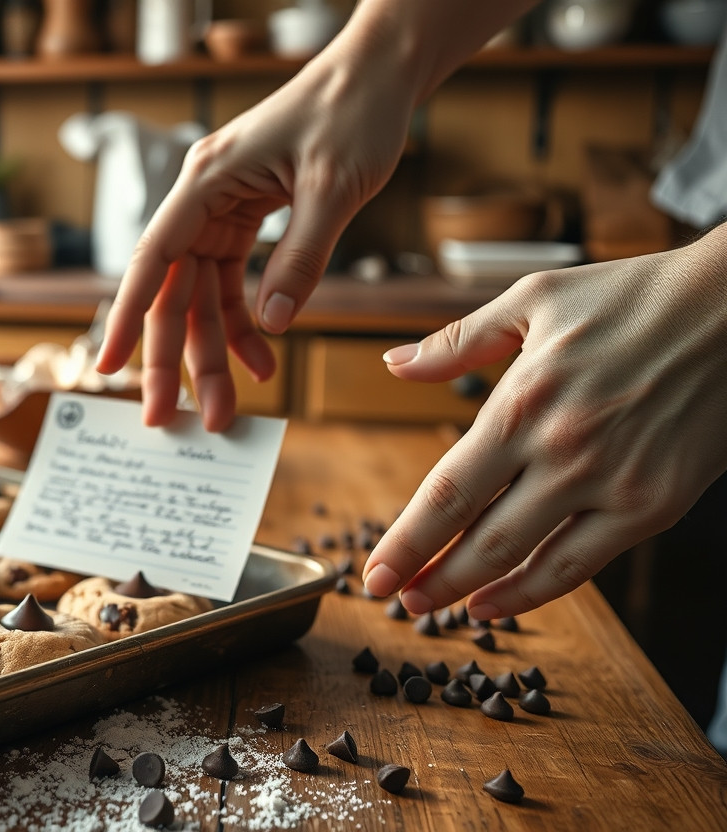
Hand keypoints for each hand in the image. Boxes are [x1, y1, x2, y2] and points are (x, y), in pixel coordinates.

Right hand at [94, 48, 414, 430]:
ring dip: (212, 352)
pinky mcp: (245, 219)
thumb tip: (273, 324)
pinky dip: (246, 323)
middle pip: (174, 291)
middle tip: (175, 419)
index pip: (152, 258)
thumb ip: (302, 257)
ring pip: (201, 296)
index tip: (107, 366)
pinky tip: (263, 359)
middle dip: (175, 358)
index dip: (125, 316)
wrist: (377, 74)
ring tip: (224, 407)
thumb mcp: (335, 187)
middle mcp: (202, 199)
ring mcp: (221, 210)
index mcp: (206, 181)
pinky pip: (231, 282)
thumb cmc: (354, 112)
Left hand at [364, 229, 726, 618]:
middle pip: (478, 539)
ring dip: (474, 594)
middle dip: (429, 578)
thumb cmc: (633, 296)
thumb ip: (458, 341)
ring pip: (528, 561)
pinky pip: (585, 563)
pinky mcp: (656, 504)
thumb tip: (394, 364)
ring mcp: (612, 483)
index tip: (373, 574)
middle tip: (394, 600)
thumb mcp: (534, 299)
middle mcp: (562, 451)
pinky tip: (500, 600)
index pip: (446, 492)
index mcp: (522, 403)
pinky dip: (537, 591)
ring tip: (437, 610)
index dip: (405, 542)